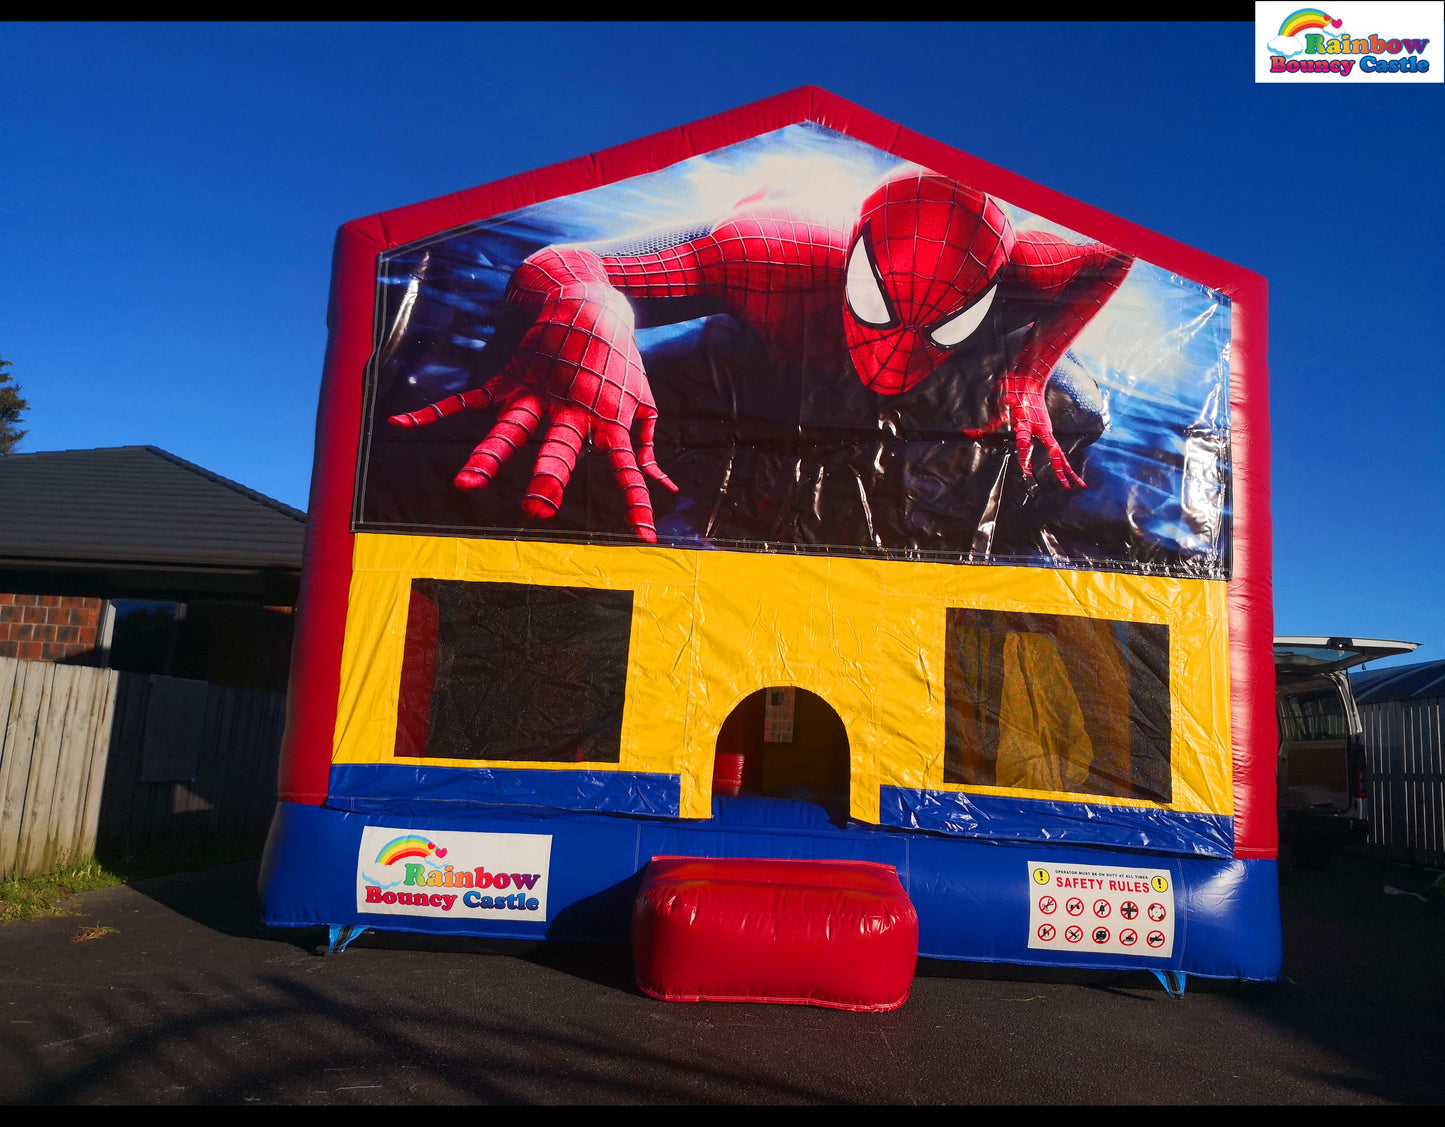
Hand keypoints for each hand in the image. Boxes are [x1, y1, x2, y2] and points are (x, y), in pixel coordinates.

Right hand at [388, 249, 676, 541]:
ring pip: (509, 429)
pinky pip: (468, 399)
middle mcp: (569, 409)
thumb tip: (664, 490)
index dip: (635, 501)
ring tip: (464, 485)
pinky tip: (400, 425)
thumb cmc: (619, 360)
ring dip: (487, 456)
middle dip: (547, 477)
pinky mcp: (509, 377)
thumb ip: (646, 449)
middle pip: (558, 448)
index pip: (625, 468)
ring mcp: (535, 393)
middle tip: (535, 508)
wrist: (590, 297)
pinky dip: (434, 412)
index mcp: (606, 419)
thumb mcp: (642, 401)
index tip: (643, 536)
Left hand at [964, 377, 1085, 489]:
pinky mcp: (1048, 430)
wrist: (1031, 379)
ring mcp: (1046, 429)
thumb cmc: (1014, 391)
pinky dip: (1062, 460)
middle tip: (1064, 485)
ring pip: (1059, 452)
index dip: (1026, 458)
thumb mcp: (1002, 406)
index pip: (1026, 444)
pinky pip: (1056, 448)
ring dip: (1068, 469)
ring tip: (1079, 485)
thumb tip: (975, 434)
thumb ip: (993, 423)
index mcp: (1027, 423)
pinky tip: (1068, 472)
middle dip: (1058, 469)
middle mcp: (1041, 428)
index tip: (1027, 471)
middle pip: (1053, 452)